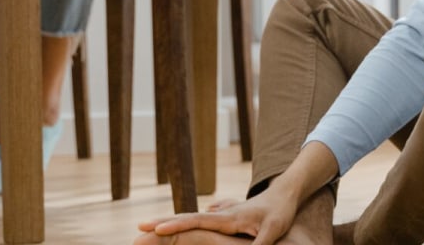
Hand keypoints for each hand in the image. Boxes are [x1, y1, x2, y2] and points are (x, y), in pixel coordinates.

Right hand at [135, 192, 297, 244]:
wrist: (285, 193)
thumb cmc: (279, 213)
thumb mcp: (272, 230)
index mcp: (228, 218)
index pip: (197, 221)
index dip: (176, 225)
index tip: (156, 228)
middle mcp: (221, 214)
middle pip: (187, 217)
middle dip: (163, 222)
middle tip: (139, 227)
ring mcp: (222, 213)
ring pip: (192, 218)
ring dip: (171, 221)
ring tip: (151, 227)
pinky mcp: (226, 215)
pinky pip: (202, 220)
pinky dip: (187, 221)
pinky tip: (181, 221)